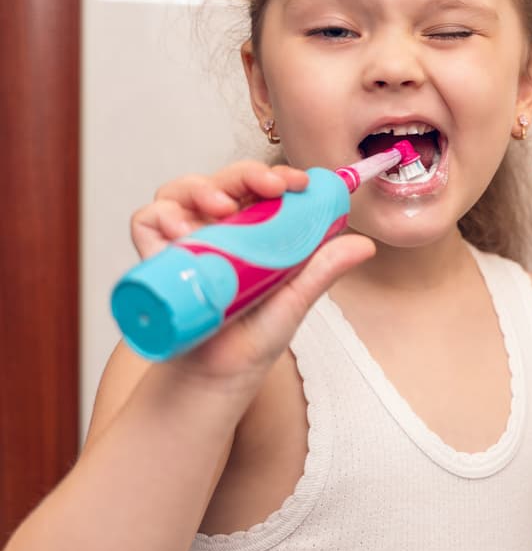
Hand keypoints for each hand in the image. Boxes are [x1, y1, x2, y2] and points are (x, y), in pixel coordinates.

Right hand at [128, 161, 374, 388]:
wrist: (217, 376)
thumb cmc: (255, 336)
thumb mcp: (295, 298)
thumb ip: (323, 269)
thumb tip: (365, 245)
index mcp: (254, 230)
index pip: (262, 188)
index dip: (277, 177)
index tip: (299, 183)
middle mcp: (219, 229)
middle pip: (225, 181)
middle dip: (246, 174)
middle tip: (270, 186)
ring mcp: (186, 240)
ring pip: (183, 191)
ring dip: (202, 188)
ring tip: (223, 206)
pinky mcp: (156, 257)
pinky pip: (147, 221)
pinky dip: (160, 216)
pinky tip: (181, 230)